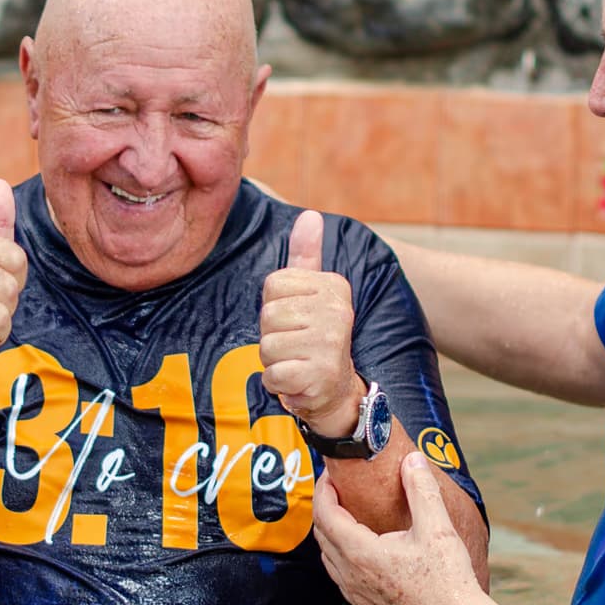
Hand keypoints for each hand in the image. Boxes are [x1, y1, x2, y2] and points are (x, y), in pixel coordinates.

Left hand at [260, 210, 362, 436]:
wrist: (336, 389)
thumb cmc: (314, 336)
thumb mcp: (311, 292)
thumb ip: (306, 254)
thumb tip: (309, 215)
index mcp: (332, 285)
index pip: (273, 285)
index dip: (274, 306)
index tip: (295, 319)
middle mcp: (337, 310)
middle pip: (268, 316)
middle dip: (272, 336)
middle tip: (296, 345)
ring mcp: (331, 342)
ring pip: (267, 347)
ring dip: (274, 361)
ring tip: (297, 362)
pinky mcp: (321, 374)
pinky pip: (273, 374)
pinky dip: (277, 383)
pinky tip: (297, 381)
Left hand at [314, 452, 491, 604]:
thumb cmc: (448, 582)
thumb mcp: (437, 529)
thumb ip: (421, 489)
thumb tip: (412, 459)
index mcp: (359, 553)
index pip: (325, 514)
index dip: (324, 489)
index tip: (332, 474)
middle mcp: (350, 577)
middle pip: (322, 535)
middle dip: (326, 508)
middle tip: (340, 489)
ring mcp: (356, 596)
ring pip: (329, 558)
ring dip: (332, 533)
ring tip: (350, 515)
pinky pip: (342, 577)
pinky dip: (342, 556)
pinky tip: (364, 550)